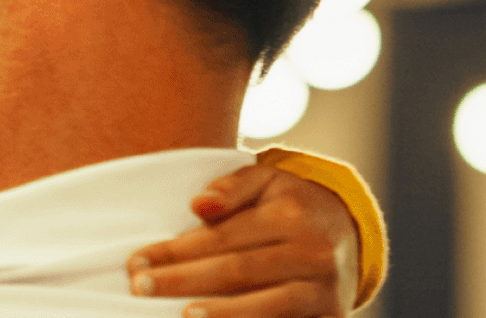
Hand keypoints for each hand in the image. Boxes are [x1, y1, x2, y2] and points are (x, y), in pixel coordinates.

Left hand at [125, 164, 358, 315]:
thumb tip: (198, 207)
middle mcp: (314, 254)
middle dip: (184, 282)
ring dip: (221, 315)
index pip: (223, 237)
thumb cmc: (291, 205)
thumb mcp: (266, 181)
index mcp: (293, 216)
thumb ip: (230, 188)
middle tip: (140, 288)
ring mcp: (325, 291)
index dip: (177, 251)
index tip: (137, 262)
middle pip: (238, 272)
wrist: (349, 233)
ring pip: (267, 308)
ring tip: (180, 316)